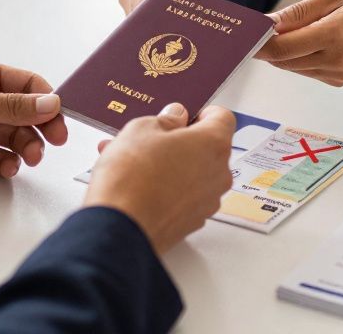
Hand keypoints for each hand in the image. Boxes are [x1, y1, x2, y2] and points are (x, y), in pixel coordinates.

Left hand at [0, 58, 67, 180]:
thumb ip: (11, 107)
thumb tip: (50, 102)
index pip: (28, 85)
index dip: (46, 103)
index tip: (59, 122)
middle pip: (24, 115)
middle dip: (38, 130)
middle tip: (49, 146)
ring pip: (12, 137)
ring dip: (24, 148)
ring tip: (28, 159)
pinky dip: (5, 163)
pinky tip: (7, 168)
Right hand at [83, 104, 234, 254]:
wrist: (120, 228)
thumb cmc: (133, 178)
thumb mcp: (142, 129)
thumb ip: (166, 119)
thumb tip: (175, 118)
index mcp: (213, 144)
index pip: (222, 118)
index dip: (200, 113)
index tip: (181, 116)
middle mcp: (218, 174)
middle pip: (206, 148)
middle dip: (178, 141)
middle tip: (150, 138)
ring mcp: (207, 202)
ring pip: (191, 173)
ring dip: (168, 164)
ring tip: (130, 160)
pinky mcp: (191, 222)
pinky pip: (183, 195)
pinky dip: (165, 186)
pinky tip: (135, 182)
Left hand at [254, 0, 342, 86]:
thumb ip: (299, 12)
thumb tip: (267, 24)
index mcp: (335, 36)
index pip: (282, 48)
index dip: (257, 42)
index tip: (241, 31)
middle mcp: (336, 61)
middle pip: (282, 60)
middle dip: (264, 46)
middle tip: (249, 29)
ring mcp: (338, 74)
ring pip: (291, 67)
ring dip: (280, 51)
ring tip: (276, 30)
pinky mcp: (339, 80)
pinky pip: (306, 70)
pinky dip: (297, 56)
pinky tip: (304, 39)